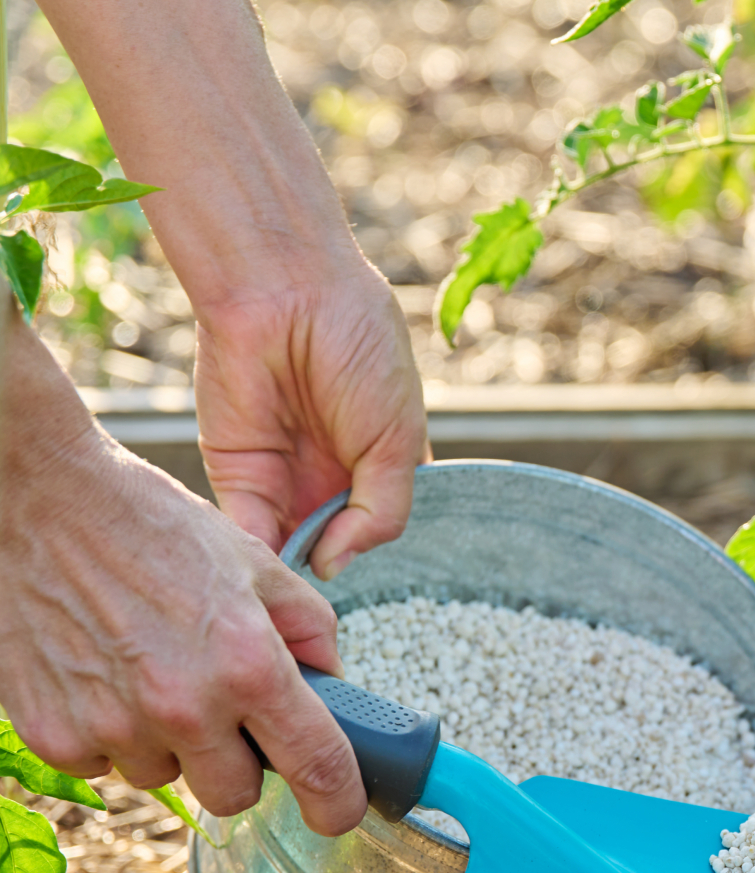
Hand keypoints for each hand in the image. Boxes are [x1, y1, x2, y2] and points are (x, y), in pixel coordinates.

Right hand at [0, 319, 367, 835]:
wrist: (39, 501)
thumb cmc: (150, 525)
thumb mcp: (256, 564)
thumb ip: (308, 630)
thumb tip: (332, 682)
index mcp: (248, 663)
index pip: (316, 765)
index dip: (337, 802)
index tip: (340, 813)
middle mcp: (183, 706)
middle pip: (236, 793)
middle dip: (241, 762)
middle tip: (225, 710)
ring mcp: (113, 726)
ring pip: (166, 777)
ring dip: (170, 743)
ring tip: (153, 671)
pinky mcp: (53, 734)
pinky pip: (103, 765)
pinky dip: (112, 733)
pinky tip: (104, 675)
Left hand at [195, 263, 431, 579]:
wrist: (287, 293)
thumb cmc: (360, 350)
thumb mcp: (396, 441)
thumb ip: (381, 511)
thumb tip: (336, 566)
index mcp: (382, 465)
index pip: (381, 527)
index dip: (376, 547)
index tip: (373, 561)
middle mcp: (334, 477)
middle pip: (336, 546)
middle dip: (332, 565)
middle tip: (328, 578)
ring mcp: (287, 478)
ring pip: (293, 546)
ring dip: (295, 566)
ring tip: (300, 576)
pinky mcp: (240, 475)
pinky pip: (250, 529)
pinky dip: (260, 553)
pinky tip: (272, 563)